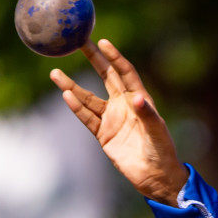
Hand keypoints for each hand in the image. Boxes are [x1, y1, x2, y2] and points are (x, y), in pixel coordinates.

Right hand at [52, 38, 188, 205]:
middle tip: (77, 43)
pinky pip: (87, 118)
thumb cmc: (162, 150)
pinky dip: (76, 108)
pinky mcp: (103, 134)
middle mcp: (123, 105)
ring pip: (88, 98)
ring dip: (72, 86)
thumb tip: (138, 98)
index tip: (102, 42)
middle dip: (92, 60)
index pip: (125, 72)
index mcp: (139, 99)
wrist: (155, 176)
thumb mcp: (156, 131)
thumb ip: (147, 114)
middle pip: (105, 77)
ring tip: (55, 73)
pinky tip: (65, 95)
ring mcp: (111, 119)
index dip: (114, 57)